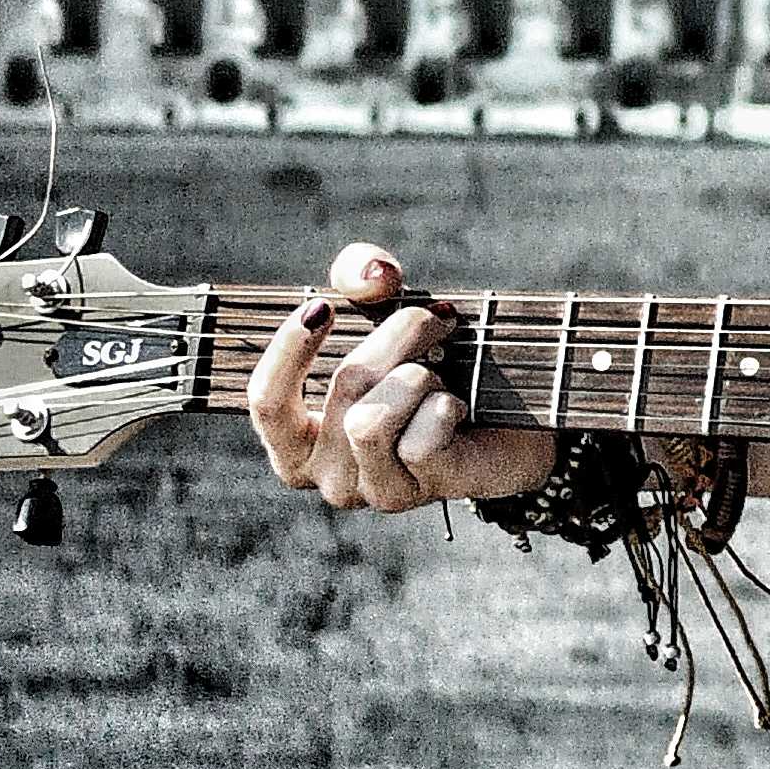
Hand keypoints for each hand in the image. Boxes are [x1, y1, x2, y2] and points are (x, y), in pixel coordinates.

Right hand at [246, 242, 556, 515]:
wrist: (502, 425)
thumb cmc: (422, 367)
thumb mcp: (381, 310)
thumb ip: (360, 275)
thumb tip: (374, 274)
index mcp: (296, 442)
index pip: (267, 402)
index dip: (289, 351)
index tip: (322, 307)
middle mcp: (326, 476)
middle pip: (345, 386)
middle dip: (396, 337)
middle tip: (435, 319)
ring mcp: (370, 490)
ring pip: (371, 420)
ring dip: (418, 378)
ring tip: (437, 379)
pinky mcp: (416, 493)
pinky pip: (420, 440)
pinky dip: (445, 408)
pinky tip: (455, 409)